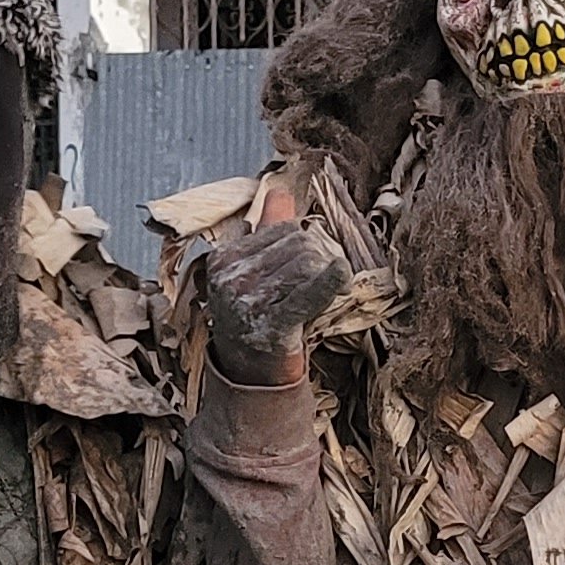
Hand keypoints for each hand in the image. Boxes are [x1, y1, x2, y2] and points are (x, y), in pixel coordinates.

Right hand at [198, 200, 353, 387]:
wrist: (250, 374)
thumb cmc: (257, 316)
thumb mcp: (255, 269)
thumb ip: (267, 228)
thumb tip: (279, 190)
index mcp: (222, 258)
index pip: (280, 229)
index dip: (304, 242)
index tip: (309, 265)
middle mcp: (230, 278)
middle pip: (296, 244)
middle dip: (317, 258)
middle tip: (320, 282)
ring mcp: (247, 302)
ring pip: (305, 264)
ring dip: (324, 276)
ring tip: (323, 293)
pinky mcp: (271, 324)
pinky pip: (306, 293)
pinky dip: (328, 282)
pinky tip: (342, 274)